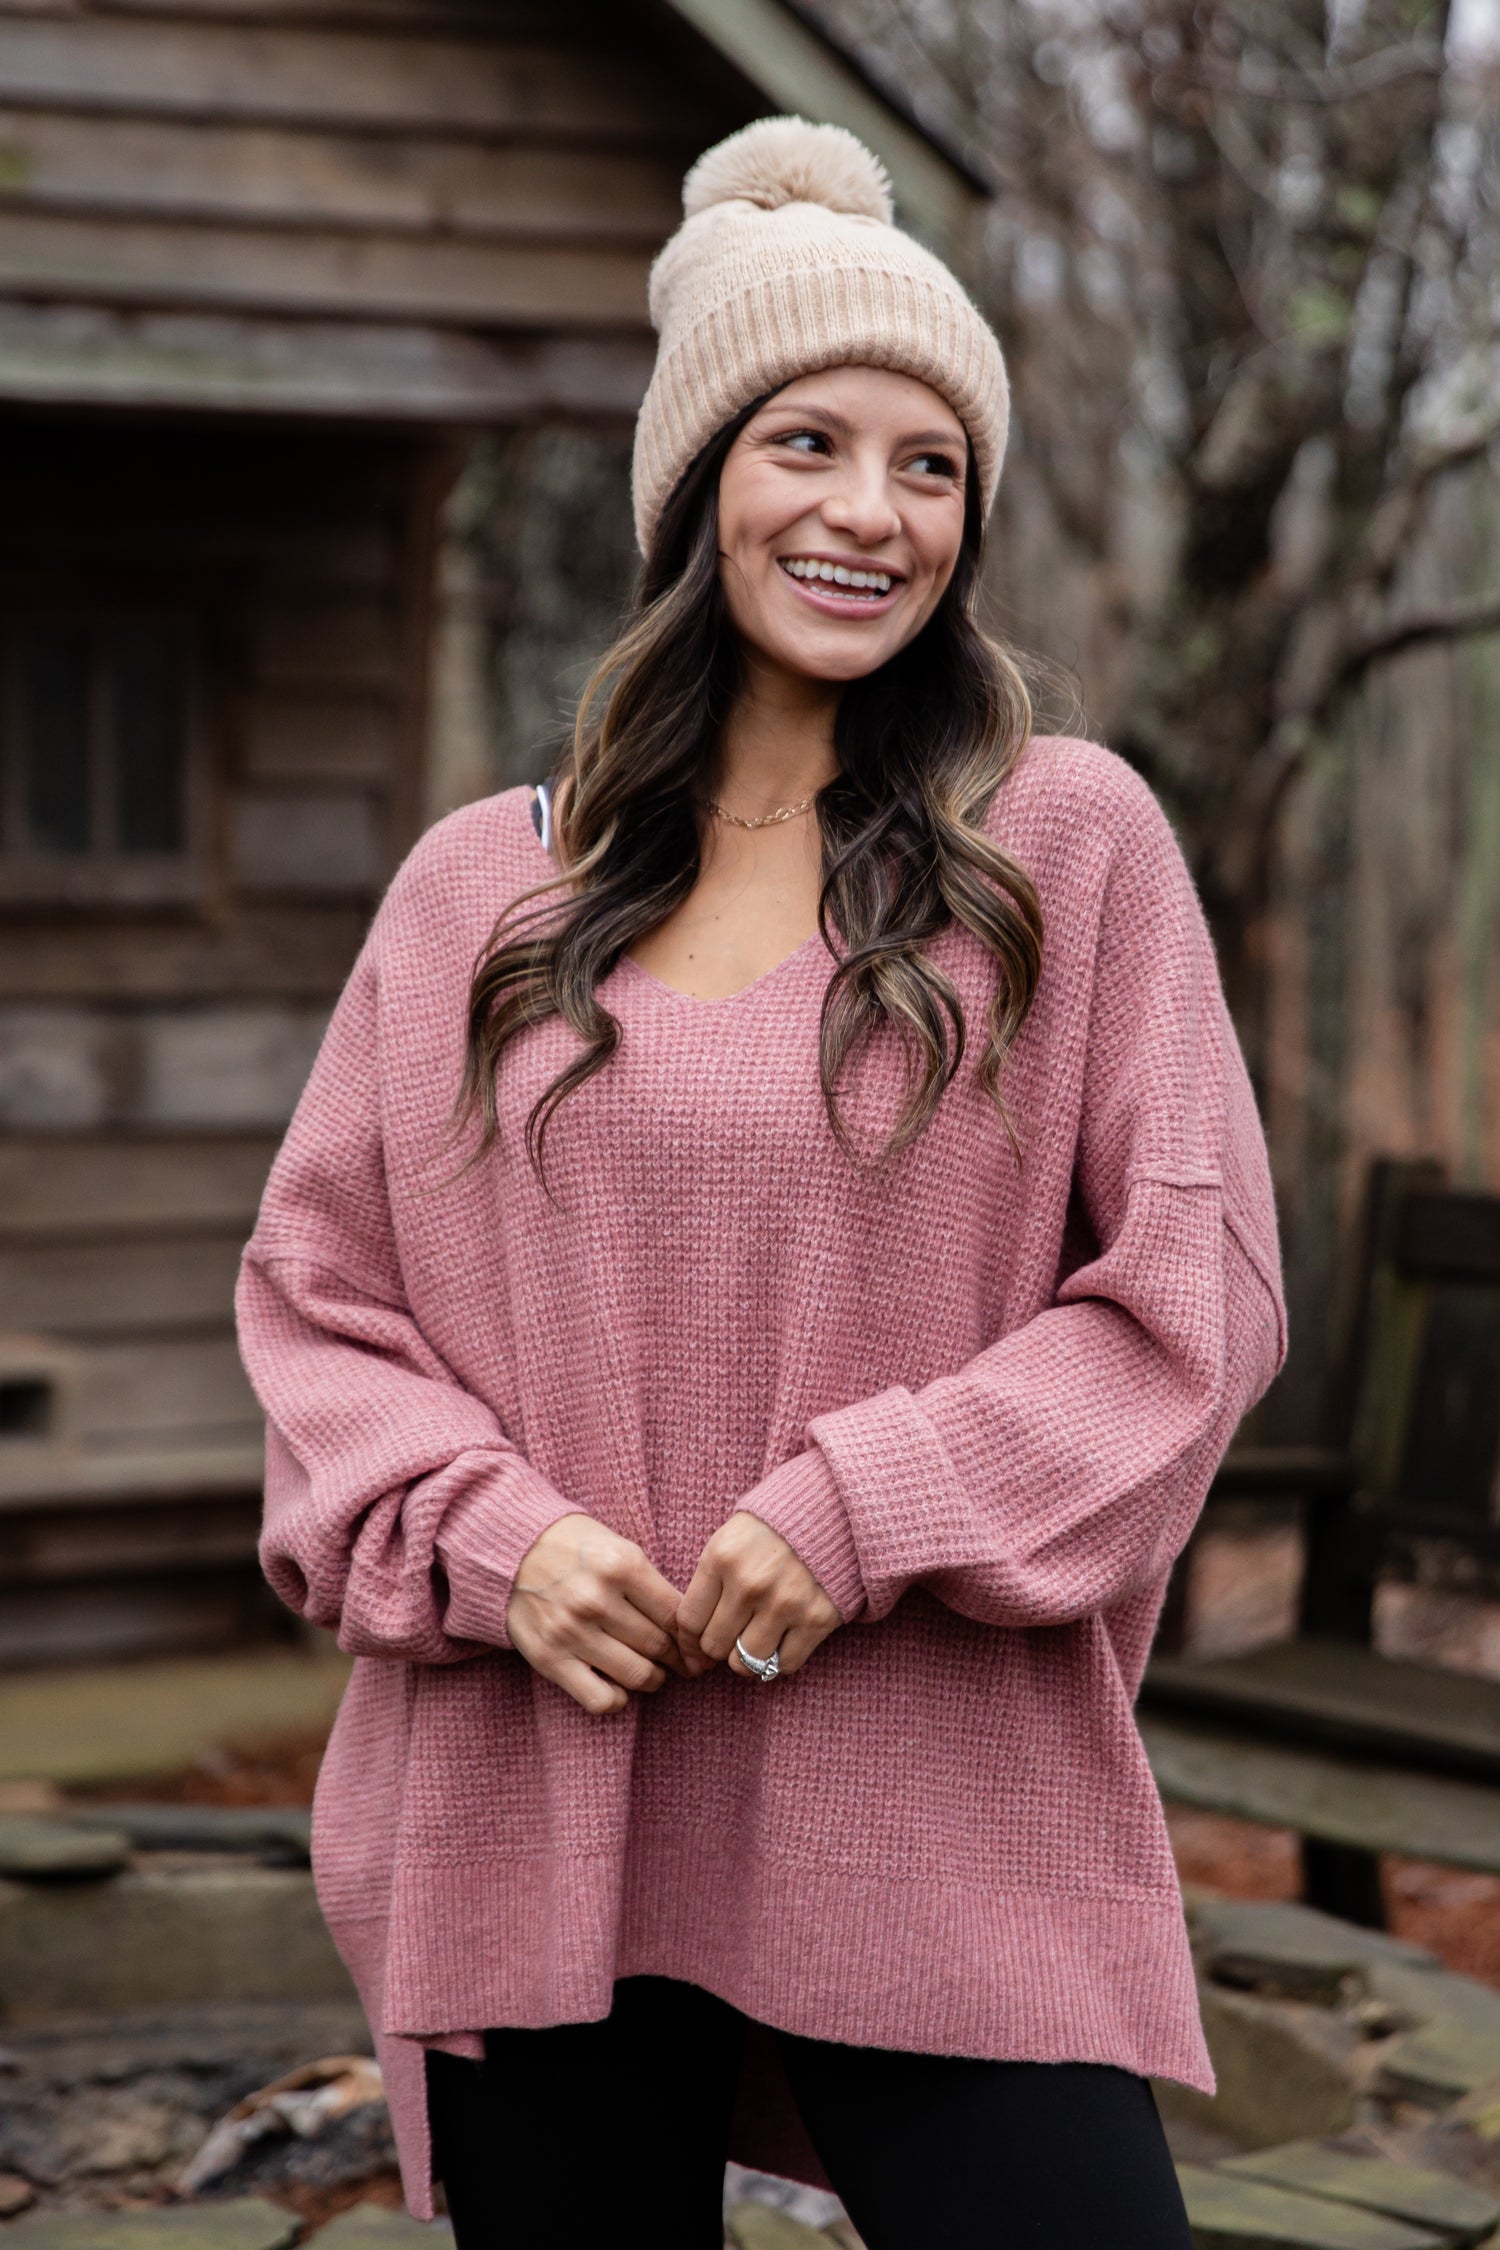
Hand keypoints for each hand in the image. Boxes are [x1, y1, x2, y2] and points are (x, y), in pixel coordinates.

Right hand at [505, 1513, 689, 1714]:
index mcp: (622, 1566)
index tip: (700, 1649)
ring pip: (637, 1675)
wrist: (511, 1549)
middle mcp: (597, 1600)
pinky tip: (618, 1684)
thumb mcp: (619, 1548)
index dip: (694, 1639)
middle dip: (679, 1660)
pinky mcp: (549, 1658)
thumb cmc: (574, 1547)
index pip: (676, 1616)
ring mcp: (572, 1631)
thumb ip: (651, 1584)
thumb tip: (688, 1628)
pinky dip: (618, 1699)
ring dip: (653, 1679)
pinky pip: (599, 1699)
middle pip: (659, 1646)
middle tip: (683, 1664)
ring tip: (653, 1672)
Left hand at [676, 1512, 841, 1681]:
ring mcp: (784, 1603)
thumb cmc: (774, 1529)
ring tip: (757, 1639)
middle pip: (714, 1646)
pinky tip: (784, 1640)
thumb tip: (692, 1645)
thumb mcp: (730, 1539)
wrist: (834, 1512)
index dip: (689, 1641)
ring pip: (746, 1663)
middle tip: (732, 1636)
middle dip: (719, 1646)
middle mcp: (749, 1583)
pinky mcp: (816, 1619)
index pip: (689, 1621)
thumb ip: (709, 1584)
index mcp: (721, 1558)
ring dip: (748, 1657)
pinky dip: (782, 1660)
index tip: (697, 1645)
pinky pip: (785, 1665)